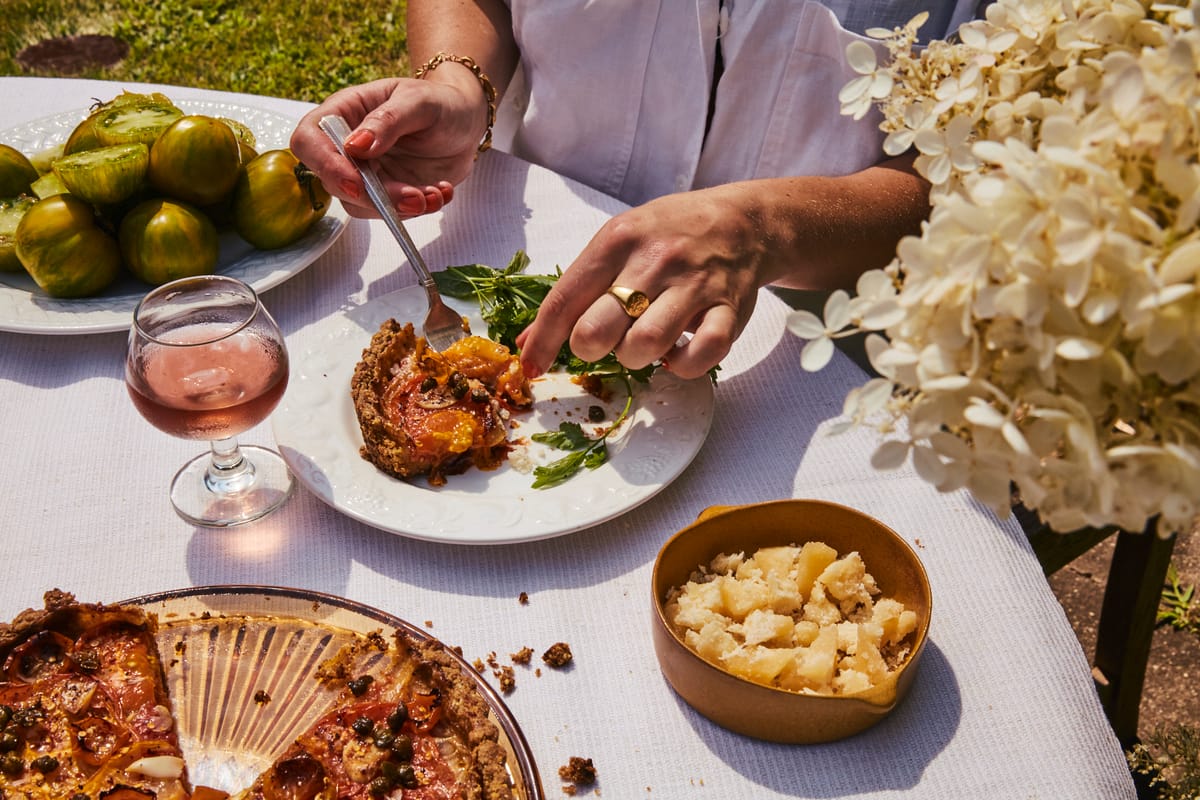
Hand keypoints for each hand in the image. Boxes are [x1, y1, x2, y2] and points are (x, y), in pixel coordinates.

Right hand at [289, 75, 486, 218]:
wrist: (466, 122)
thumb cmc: (439, 101)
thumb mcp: (418, 101)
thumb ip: (387, 120)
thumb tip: (355, 145)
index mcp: (344, 112)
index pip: (308, 140)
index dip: (324, 165)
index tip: (355, 182)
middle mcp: (347, 146)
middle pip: (335, 181)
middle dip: (374, 196)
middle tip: (414, 197)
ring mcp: (366, 173)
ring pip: (361, 204)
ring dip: (398, 207)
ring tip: (435, 194)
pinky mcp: (387, 193)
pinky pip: (390, 212)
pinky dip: (417, 209)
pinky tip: (440, 192)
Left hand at [516, 184, 772, 380]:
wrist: (743, 221)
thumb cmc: (667, 235)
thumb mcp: (617, 243)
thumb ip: (575, 290)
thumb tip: (527, 343)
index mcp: (618, 240)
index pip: (565, 299)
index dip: (542, 341)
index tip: (531, 367)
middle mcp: (654, 260)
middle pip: (598, 329)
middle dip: (590, 347)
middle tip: (604, 340)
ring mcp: (694, 285)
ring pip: (645, 346)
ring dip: (635, 357)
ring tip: (642, 341)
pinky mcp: (729, 309)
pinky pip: (701, 354)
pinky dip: (682, 366)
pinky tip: (676, 354)